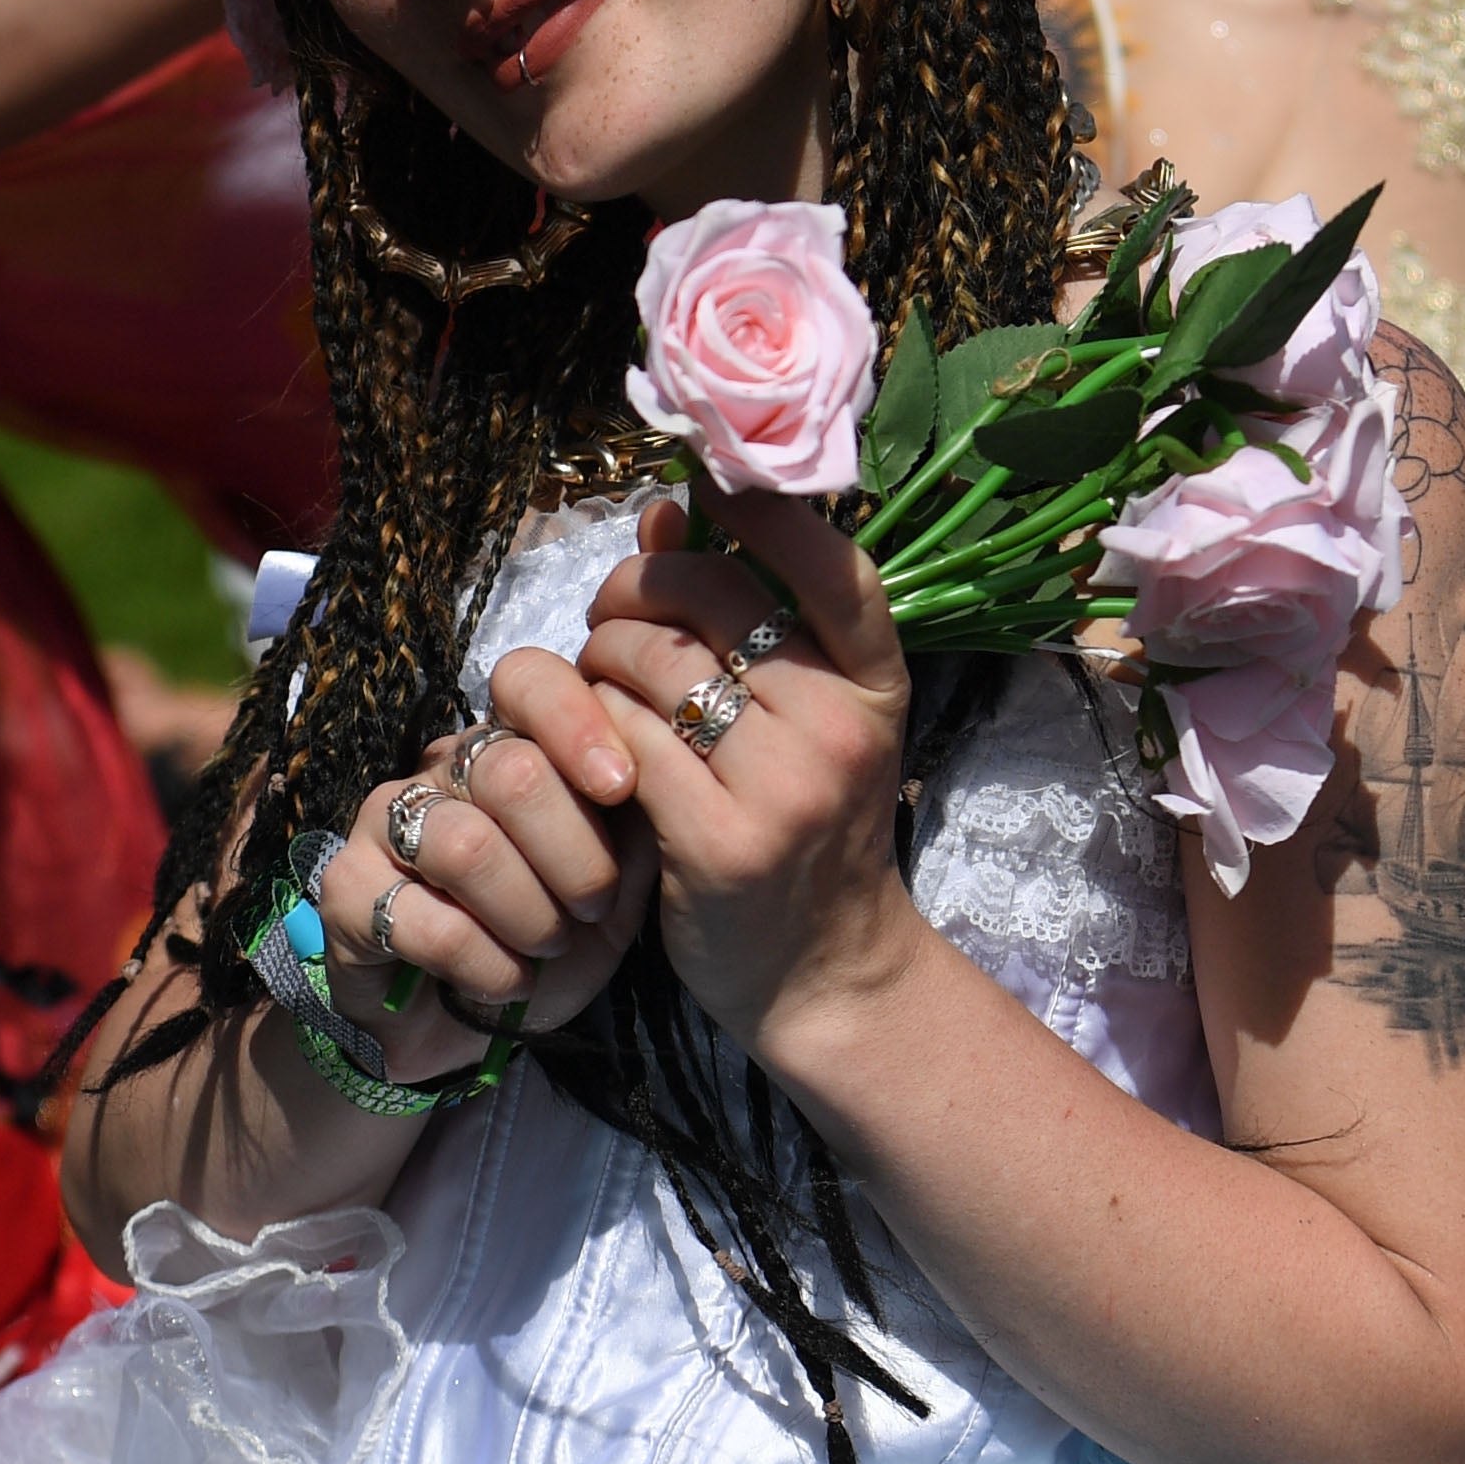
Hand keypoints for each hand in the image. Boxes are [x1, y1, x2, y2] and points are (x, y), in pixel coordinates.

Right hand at [315, 688, 652, 1068]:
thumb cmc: (549, 946)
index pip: (526, 681)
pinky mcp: (346, 889)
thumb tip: (659, 769)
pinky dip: (486, 965)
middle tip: (594, 908)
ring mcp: (383, 821)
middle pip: (510, 771)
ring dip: (530, 915)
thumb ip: (640, 827)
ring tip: (548, 947)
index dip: (577, 723)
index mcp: (507, 748)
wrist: (473, 1033)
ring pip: (468, 847)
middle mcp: (438, 770)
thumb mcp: (619, 892)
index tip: (621, 787)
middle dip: (575, 854)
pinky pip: (427, 921)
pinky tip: (502, 982)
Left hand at [564, 493, 919, 1055]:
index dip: (760, 513)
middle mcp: (839, 728)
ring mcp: (782, 788)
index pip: (832, 567)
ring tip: (595, 679)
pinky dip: (588, 728)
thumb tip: (670, 506)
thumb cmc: (809, 831)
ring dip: (601, 656)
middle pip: (713, 598)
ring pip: (656, 664)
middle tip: (611, 611)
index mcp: (876, 687)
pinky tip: (588, 745)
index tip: (701, 490)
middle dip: (638, 588)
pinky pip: (622, 740)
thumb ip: (753, 620)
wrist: (825, 973)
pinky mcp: (716, 843)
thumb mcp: (815, 724)